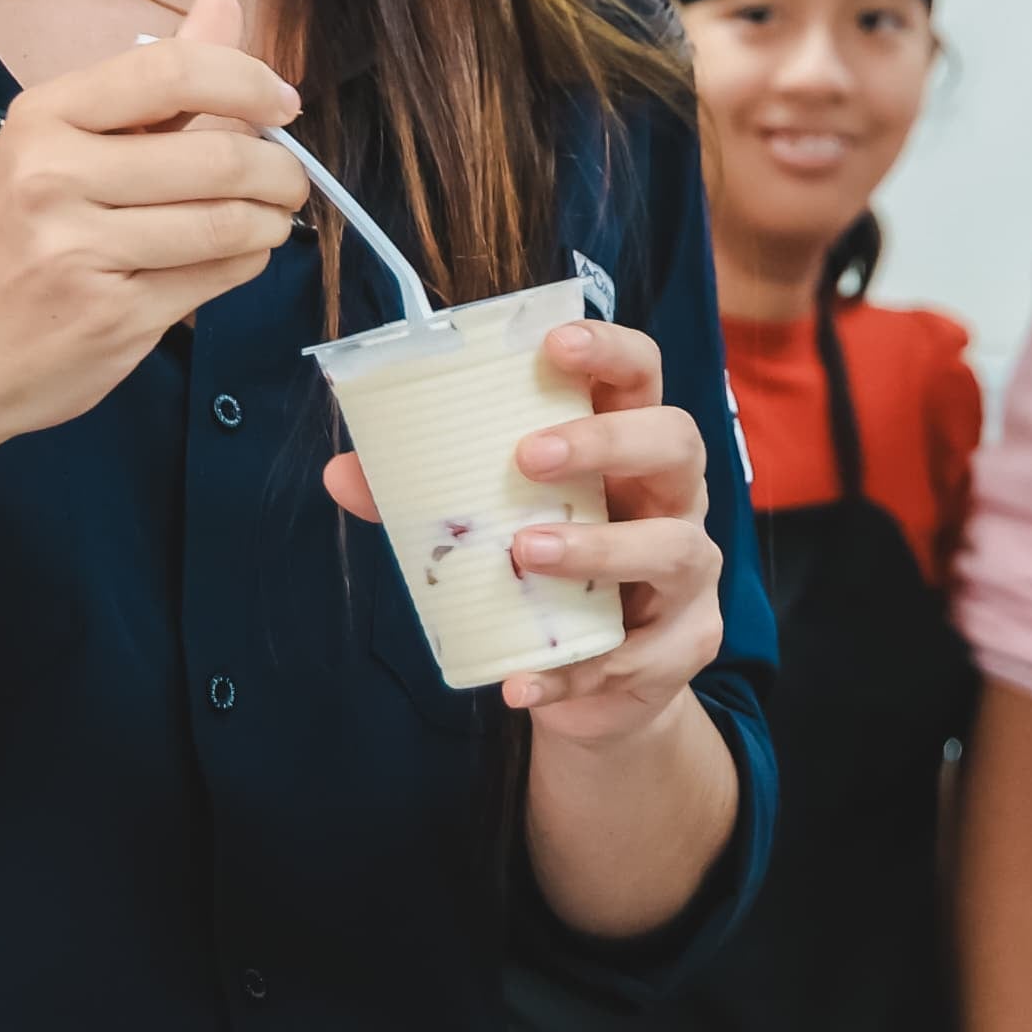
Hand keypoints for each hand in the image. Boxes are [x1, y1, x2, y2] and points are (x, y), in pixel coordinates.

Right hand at [0, 0, 307, 449]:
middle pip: (219, 156)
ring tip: (268, 219)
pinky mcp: (113, 317)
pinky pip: (218, 276)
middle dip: (281, 169)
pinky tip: (232, 257)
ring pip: (230, 221)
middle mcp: (54, 177)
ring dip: (272, 220)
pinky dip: (245, 262)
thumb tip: (223, 5)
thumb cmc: (8, 243)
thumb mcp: (55, 145)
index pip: (172, 71)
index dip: (249, 81)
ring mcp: (81, 252)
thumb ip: (150, 81)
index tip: (282, 105)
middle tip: (290, 180)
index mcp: (43, 118)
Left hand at [326, 317, 724, 744]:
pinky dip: (575, 671)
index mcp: (628, 448)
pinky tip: (522, 681)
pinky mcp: (686, 644)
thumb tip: (342, 472)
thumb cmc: (546, 574)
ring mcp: (688, 572)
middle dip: (608, 441)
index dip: (610, 349)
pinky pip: (639, 656)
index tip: (555, 343)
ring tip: (527, 554)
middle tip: (528, 456)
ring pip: (674, 547)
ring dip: (600, 550)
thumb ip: (423, 497)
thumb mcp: (494, 525)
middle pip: (676, 441)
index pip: (641, 374)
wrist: (594, 688)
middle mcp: (672, 498)